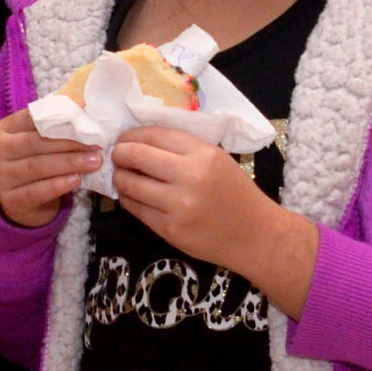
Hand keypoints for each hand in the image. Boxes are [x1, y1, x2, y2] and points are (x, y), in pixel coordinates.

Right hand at [0, 108, 92, 228]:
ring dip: (68, 163)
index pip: (32, 119)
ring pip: (36, 167)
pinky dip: (58, 185)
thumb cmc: (35, 163)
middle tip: (97, 145)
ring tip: (94, 162)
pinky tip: (76, 180)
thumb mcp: (39, 141)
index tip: (88, 122)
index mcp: (5, 129)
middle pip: (35, 143)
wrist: (22, 203)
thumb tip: (82, 104)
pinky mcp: (10, 201)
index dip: (61, 119)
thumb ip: (54, 125)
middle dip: (69, 143)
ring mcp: (1, 177)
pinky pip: (36, 192)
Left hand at [111, 126, 318, 316]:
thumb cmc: (236, 193)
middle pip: (136, 156)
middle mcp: (189, 177)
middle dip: (119, 154)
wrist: (255, 236)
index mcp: (203, 154)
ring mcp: (178, 206)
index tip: (124, 138)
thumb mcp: (217, 159)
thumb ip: (183, 148)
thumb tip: (140, 140)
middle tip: (116, 156)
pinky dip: (128, 200)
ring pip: (130, 184)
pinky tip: (132, 196)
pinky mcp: (169, 230)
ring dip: (120, 177)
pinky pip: (136, 209)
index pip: (154, 135)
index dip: (132, 135)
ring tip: (121, 175)